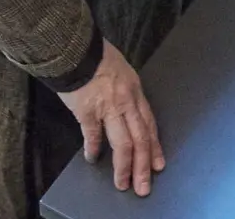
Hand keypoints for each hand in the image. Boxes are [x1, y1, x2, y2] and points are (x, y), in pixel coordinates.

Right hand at [58, 41, 163, 196]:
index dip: (154, 147)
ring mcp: (108, 108)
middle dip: (143, 165)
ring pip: (123, 143)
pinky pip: (94, 135)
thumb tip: (126, 112)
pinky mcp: (87, 111)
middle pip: (140, 139)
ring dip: (124, 166)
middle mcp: (127, 102)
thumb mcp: (123, 72)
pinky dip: (94, 149)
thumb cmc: (98, 57)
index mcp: (136, 92)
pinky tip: (94, 160)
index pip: (149, 125)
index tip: (158, 164)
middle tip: (144, 185)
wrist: (77, 49)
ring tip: (123, 183)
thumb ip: (127, 93)